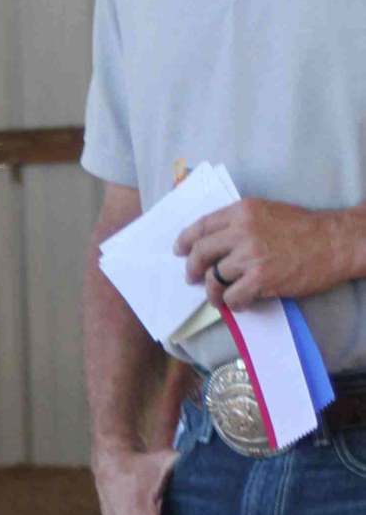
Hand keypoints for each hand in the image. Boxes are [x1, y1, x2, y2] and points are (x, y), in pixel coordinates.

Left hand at [175, 198, 364, 310]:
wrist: (334, 242)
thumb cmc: (304, 229)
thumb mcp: (268, 212)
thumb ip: (241, 223)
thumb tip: (215, 244)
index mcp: (243, 211)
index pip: (202, 225)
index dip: (185, 240)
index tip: (179, 250)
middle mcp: (242, 230)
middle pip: (200, 252)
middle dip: (192, 269)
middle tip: (193, 278)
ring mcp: (251, 255)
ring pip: (213, 279)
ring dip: (213, 293)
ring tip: (221, 298)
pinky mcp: (261, 278)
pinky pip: (232, 297)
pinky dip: (234, 304)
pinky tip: (242, 303)